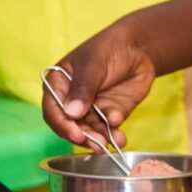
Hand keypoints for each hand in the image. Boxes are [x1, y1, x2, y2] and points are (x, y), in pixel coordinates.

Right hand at [41, 23, 158, 147]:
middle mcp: (72, 101)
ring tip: (113, 142)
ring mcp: (91, 109)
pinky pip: (109, 128)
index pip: (53, 110)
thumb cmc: (108, 48)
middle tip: (98, 144)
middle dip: (84, 136)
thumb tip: (71, 113)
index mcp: (59, 85)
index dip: (62, 125)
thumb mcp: (93, 64)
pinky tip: (120, 136)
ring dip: (100, 139)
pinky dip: (114, 134)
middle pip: (71, 125)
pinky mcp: (109, 113)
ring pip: (91, 130)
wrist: (138, 48)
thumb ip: (82, 88)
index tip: (76, 134)